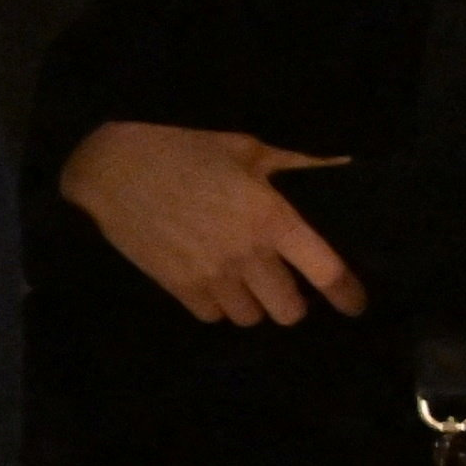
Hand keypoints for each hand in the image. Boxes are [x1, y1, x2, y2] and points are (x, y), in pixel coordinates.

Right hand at [60, 121, 365, 325]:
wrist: (111, 169)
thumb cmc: (183, 150)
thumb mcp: (244, 148)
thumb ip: (295, 163)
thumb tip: (342, 164)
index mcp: (273, 219)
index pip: (326, 271)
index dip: (348, 295)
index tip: (354, 305)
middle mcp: (248, 255)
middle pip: (288, 310)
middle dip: (291, 303)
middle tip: (283, 287)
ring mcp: (211, 275)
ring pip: (250, 317)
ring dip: (252, 304)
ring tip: (244, 286)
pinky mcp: (178, 286)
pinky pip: (212, 315)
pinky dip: (217, 305)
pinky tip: (211, 284)